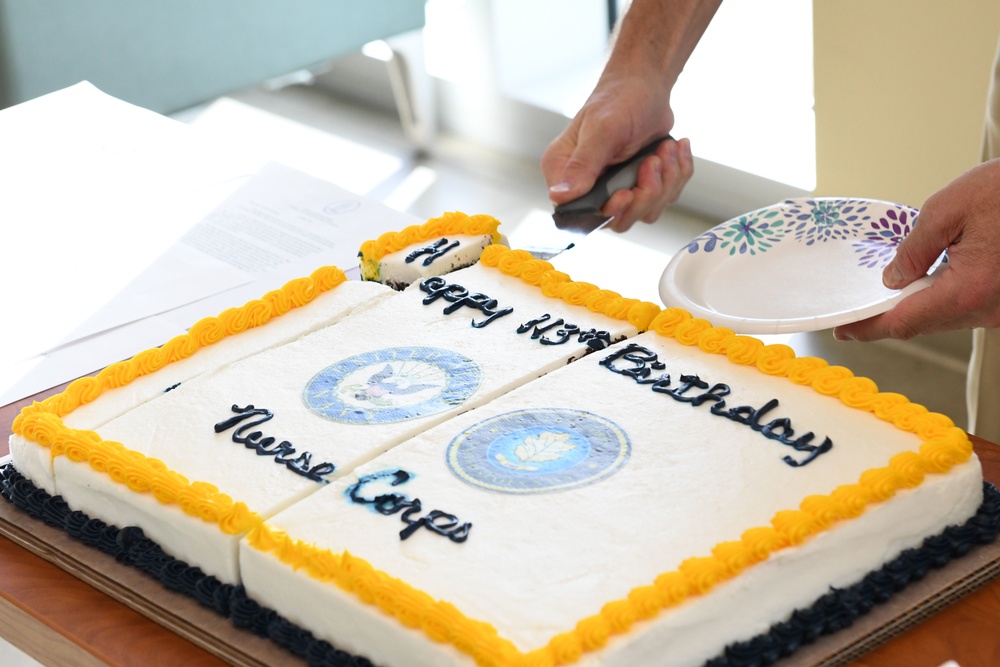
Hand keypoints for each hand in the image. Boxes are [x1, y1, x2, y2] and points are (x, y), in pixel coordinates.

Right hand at [541, 71, 694, 231]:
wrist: (647, 84)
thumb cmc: (620, 98)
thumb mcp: (602, 130)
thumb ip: (582, 165)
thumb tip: (559, 196)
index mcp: (563, 171)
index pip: (579, 214)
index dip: (608, 211)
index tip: (627, 192)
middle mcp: (586, 185)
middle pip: (617, 220)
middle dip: (645, 194)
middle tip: (654, 161)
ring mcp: (615, 188)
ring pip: (645, 212)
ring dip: (666, 181)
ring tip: (666, 149)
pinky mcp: (640, 185)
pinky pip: (664, 199)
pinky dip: (677, 174)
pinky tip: (675, 149)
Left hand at [833, 159, 999, 340]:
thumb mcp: (947, 210)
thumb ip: (914, 249)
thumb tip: (893, 279)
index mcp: (968, 290)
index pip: (905, 321)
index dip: (869, 328)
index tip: (843, 331)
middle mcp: (988, 308)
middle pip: (926, 322)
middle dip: (891, 315)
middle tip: (860, 310)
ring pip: (947, 316)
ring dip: (919, 304)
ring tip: (893, 288)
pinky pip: (966, 306)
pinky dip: (943, 296)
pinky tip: (929, 279)